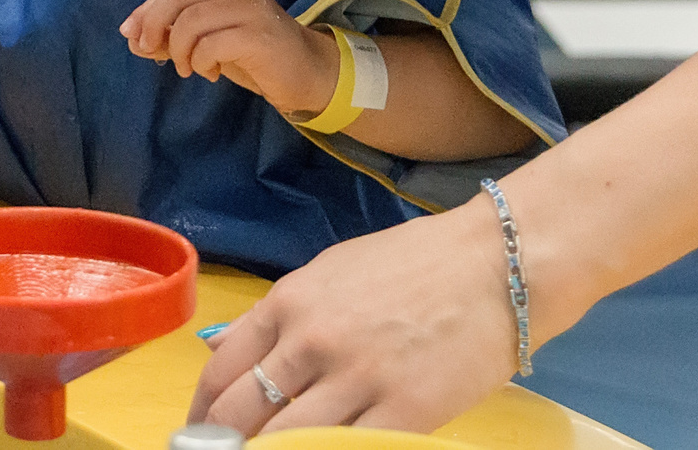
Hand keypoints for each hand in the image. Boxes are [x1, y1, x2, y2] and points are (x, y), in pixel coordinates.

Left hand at [121, 0, 337, 113]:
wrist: (308, 75)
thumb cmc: (256, 57)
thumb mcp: (209, 45)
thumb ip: (174, 38)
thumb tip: (132, 40)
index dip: (149, 9)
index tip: (130, 33)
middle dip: (155, 24)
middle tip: (150, 51)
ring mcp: (251, 11)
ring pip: (192, 21)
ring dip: (179, 50)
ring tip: (189, 69)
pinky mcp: (259, 37)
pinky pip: (211, 45)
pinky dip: (201, 62)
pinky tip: (212, 73)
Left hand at [191, 197, 521, 431]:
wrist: (495, 265)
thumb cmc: (415, 264)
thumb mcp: (333, 273)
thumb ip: (285, 316)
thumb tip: (237, 352)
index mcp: (291, 302)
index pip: (222, 368)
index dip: (204, 409)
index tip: (201, 430)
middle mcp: (313, 341)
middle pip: (243, 412)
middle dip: (225, 441)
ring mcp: (357, 379)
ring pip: (286, 441)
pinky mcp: (404, 414)